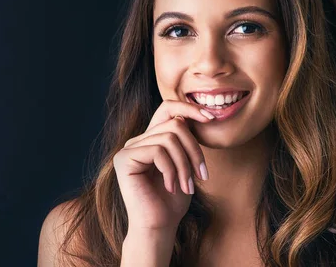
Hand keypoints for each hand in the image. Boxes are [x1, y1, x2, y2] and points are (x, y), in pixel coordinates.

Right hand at [112, 99, 213, 231]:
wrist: (159, 227)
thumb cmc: (173, 200)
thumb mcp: (185, 164)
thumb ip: (183, 140)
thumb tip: (191, 116)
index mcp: (149, 139)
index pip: (168, 109)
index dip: (189, 108)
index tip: (211, 118)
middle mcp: (136, 141)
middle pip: (174, 125)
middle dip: (194, 149)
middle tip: (202, 175)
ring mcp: (128, 149)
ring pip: (169, 138)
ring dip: (185, 164)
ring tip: (188, 185)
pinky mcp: (124, 159)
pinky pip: (158, 151)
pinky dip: (172, 170)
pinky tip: (171, 187)